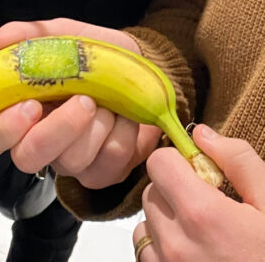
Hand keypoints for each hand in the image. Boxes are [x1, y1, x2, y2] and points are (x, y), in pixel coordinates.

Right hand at [0, 18, 161, 188]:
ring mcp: (67, 161)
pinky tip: (123, 116)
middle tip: (83, 101)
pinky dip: (121, 134)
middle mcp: (34, 141)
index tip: (29, 105)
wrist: (142, 63)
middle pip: (26, 159)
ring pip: (71, 161)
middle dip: (57, 131)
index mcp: (12, 112)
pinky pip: (106, 164)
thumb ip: (16, 38)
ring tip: (107, 99)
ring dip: (97, 125)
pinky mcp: (101, 172)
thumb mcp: (55, 35)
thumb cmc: (88, 52)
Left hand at [133, 125, 264, 261]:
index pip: (159, 163)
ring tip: (207, 233)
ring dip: (168, 220)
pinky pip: (147, 253)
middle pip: (152, 191)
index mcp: (203, 215)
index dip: (179, 160)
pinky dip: (164, 246)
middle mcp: (175, 243)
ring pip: (146, 222)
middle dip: (177, 190)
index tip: (201, 171)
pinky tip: (198, 253)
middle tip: (213, 205)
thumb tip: (200, 134)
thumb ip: (238, 162)